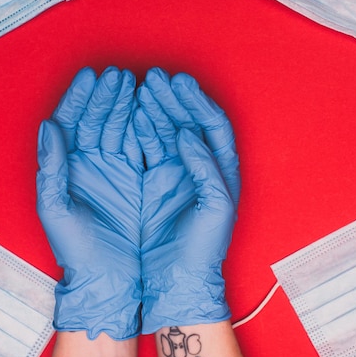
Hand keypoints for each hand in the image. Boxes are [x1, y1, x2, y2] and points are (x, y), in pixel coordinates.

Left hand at [36, 67, 142, 339]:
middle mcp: (88, 165)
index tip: (90, 76)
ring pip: (118, 128)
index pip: (71, 124)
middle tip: (117, 74)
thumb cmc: (77, 250)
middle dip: (106, 95)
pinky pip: (138, 145)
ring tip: (133, 83)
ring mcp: (113, 170)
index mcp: (66, 168)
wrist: (109, 280)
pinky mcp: (135, 180)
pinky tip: (147, 109)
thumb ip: (52, 167)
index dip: (79, 98)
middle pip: (96, 120)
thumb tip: (48, 126)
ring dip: (124, 105)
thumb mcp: (56, 209)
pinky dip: (142, 126)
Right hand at [135, 68, 239, 332]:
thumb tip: (187, 134)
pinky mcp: (156, 181)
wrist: (178, 278)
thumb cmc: (204, 248)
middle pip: (188, 121)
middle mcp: (201, 166)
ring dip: (156, 108)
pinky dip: (142, 129)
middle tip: (156, 78)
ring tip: (142, 88)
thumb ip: (205, 167)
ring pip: (167, 130)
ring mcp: (177, 172)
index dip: (197, 101)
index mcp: (222, 169)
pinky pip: (149, 147)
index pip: (212, 124)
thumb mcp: (215, 207)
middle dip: (173, 98)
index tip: (179, 83)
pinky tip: (133, 114)